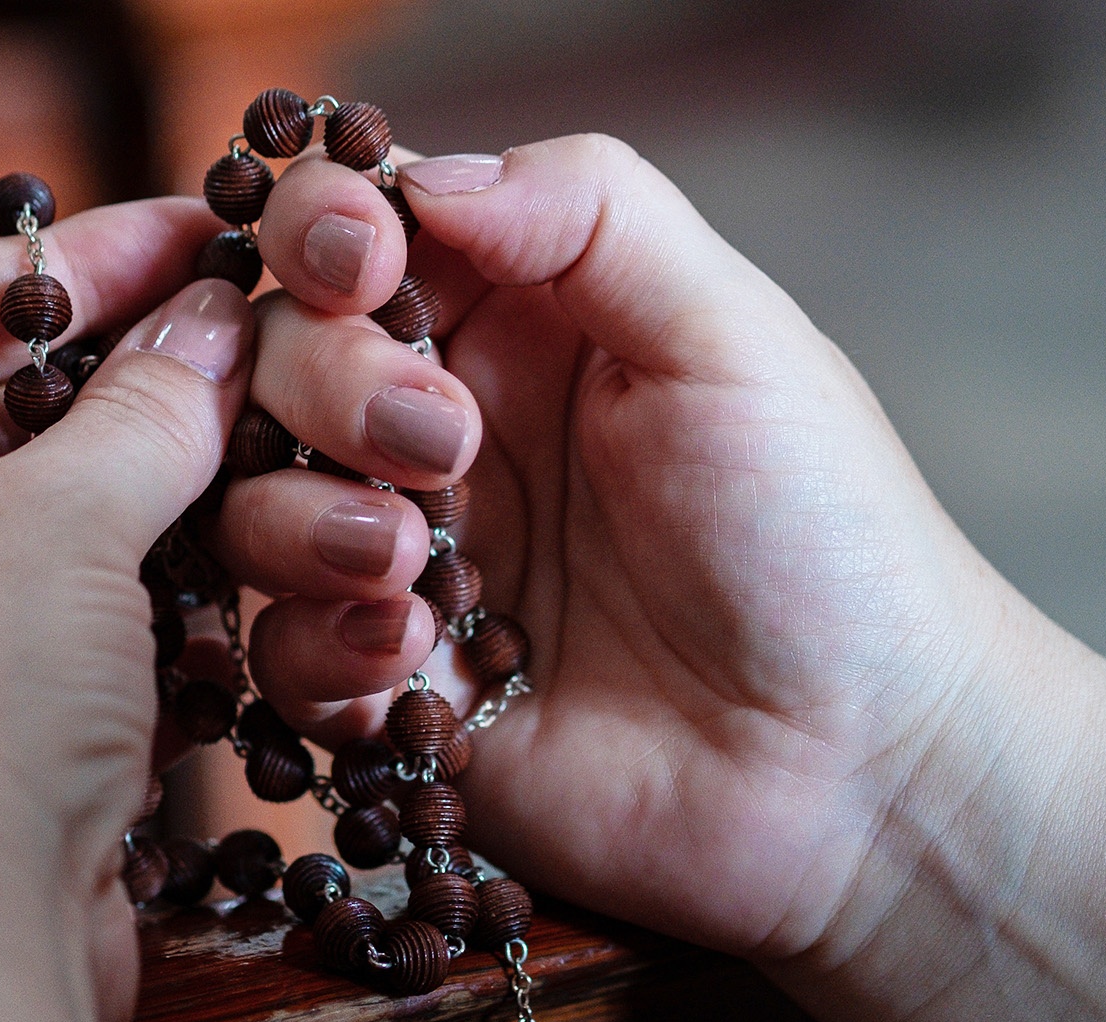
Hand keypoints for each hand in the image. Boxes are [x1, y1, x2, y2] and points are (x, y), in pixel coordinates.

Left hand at [0, 197, 250, 1021]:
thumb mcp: (54, 524)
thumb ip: (146, 409)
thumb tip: (216, 320)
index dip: (87, 260)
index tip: (206, 228)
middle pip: (13, 418)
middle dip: (147, 390)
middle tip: (262, 339)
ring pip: (66, 528)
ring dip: (180, 503)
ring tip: (286, 453)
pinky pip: (88, 621)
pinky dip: (169, 599)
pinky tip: (263, 571)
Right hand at [224, 133, 998, 953]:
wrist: (855, 763)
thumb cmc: (820, 535)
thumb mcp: (730, 335)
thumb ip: (592, 214)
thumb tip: (422, 175)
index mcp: (520, 323)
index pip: (358, 239)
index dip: (325, 235)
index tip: (358, 264)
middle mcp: (442, 431)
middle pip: (278, 361)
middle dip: (326, 386)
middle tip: (439, 443)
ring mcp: (409, 562)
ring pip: (250, 506)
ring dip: (304, 523)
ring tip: (415, 566)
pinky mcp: (393, 688)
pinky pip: (280, 652)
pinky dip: (321, 648)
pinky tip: (414, 660)